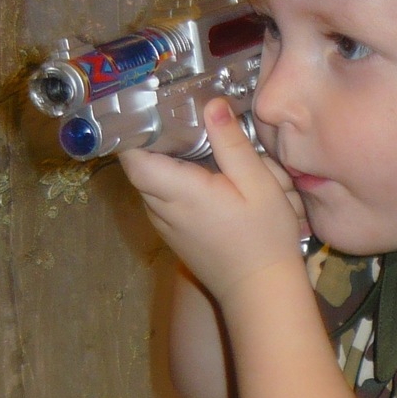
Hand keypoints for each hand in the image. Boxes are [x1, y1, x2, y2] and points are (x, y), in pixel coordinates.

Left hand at [119, 97, 306, 306]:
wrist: (261, 292)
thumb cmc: (264, 239)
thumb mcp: (260, 184)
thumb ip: (232, 143)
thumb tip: (212, 105)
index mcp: (178, 191)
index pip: (132, 154)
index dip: (139, 130)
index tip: (159, 112)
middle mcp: (161, 208)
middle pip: (142, 165)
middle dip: (161, 144)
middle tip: (192, 128)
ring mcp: (164, 225)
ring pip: (153, 183)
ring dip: (172, 167)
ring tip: (206, 159)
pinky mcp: (174, 236)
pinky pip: (165, 201)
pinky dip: (179, 187)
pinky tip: (210, 187)